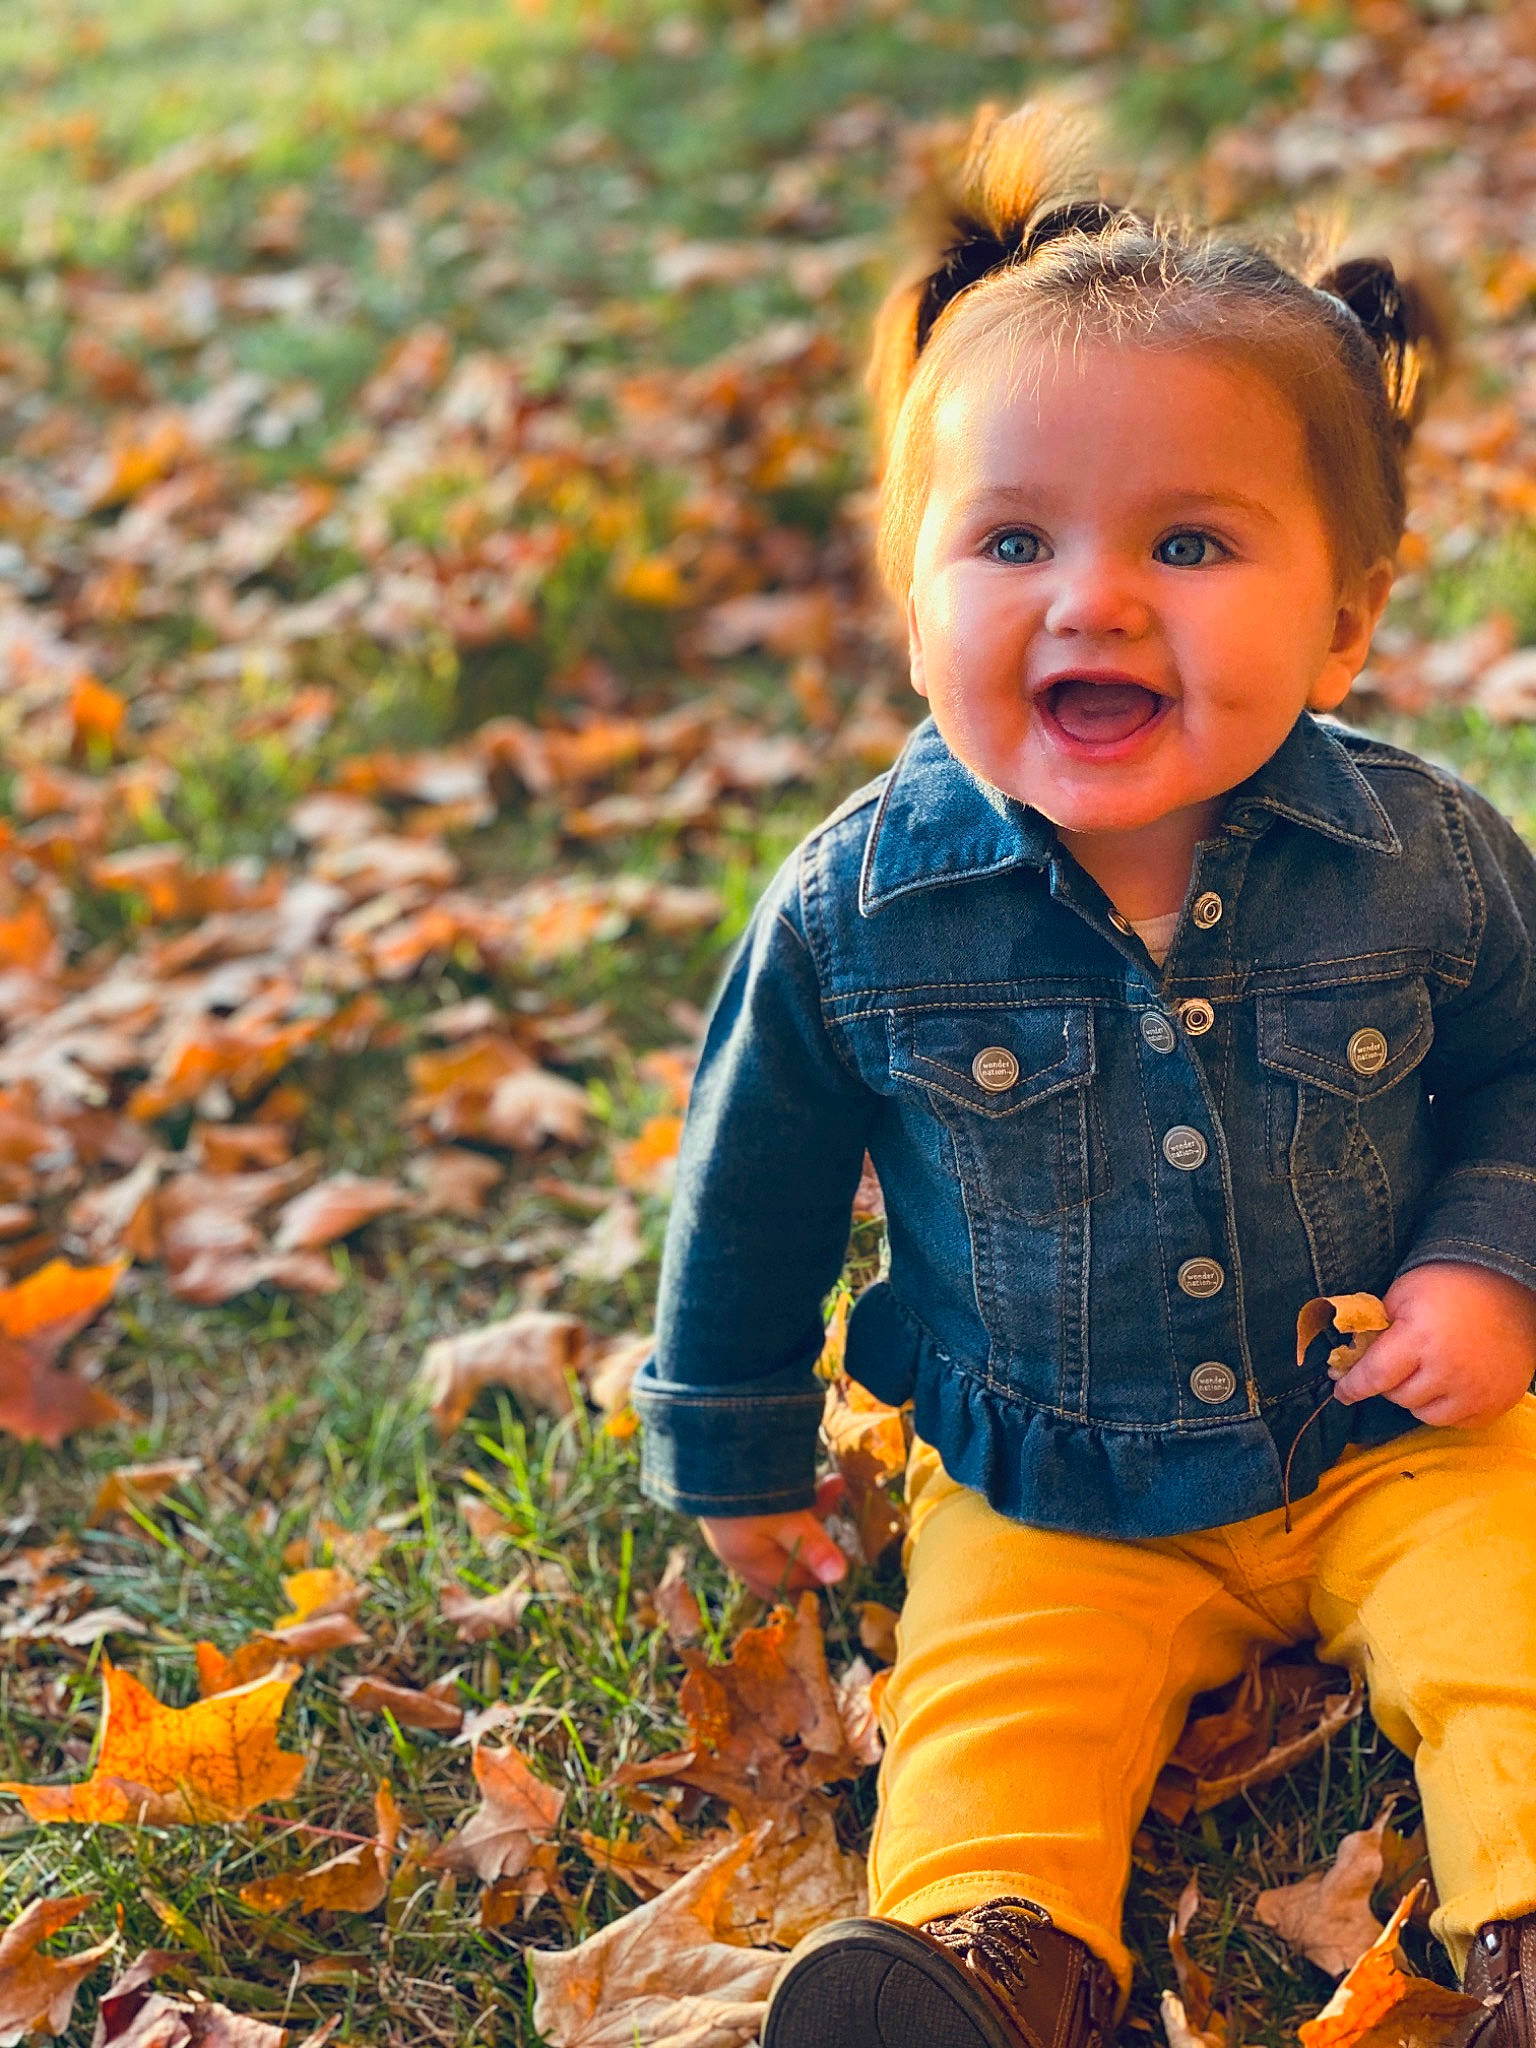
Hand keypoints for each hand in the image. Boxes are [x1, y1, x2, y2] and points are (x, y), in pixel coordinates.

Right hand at [699, 1475, 848, 1602]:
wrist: (704, 1441)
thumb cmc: (745, 1488)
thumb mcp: (785, 1519)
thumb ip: (813, 1547)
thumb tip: (840, 1577)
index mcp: (747, 1560)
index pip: (789, 1582)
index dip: (820, 1573)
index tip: (848, 1559)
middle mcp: (738, 1548)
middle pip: (784, 1562)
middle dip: (814, 1547)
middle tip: (842, 1533)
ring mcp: (736, 1525)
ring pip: (783, 1530)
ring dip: (812, 1511)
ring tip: (836, 1483)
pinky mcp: (737, 1503)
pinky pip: (774, 1512)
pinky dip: (795, 1499)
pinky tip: (813, 1477)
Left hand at [1331, 1261, 1535, 1428]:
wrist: (1510, 1288)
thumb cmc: (1452, 1285)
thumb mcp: (1403, 1293)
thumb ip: (1376, 1326)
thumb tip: (1352, 1355)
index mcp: (1419, 1338)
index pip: (1375, 1376)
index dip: (1352, 1386)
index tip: (1340, 1391)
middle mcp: (1447, 1371)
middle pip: (1398, 1397)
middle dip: (1389, 1382)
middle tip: (1397, 1361)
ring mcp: (1475, 1392)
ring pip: (1424, 1415)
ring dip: (1416, 1398)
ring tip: (1425, 1370)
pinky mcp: (1494, 1404)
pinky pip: (1456, 1422)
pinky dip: (1445, 1407)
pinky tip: (1449, 1383)